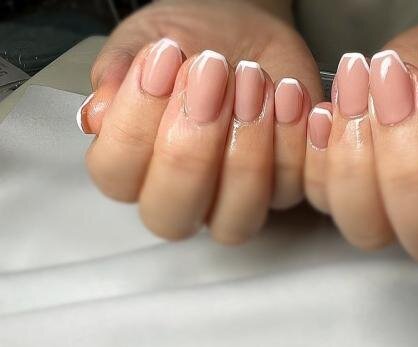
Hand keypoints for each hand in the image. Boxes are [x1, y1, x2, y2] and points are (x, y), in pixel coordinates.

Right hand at [79, 0, 320, 241]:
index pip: (116, 175)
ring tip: (251, 77)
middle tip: (209, 72)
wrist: (245, 30)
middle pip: (171, 212)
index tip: (163, 60)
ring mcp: (232, 200)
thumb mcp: (146, 39)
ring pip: (235, 216)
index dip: (135, 123)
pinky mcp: (282, 187)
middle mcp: (181, 195)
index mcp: (133, 165)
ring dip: (246, 143)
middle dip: (191, 141)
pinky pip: (289, 186)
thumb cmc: (191, 42)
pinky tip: (286, 91)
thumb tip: (97, 114)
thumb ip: (119, 73)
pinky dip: (291, 137)